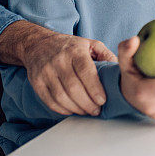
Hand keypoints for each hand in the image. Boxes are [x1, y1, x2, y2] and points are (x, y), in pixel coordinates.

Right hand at [0, 20, 116, 115]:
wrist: (38, 44)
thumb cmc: (70, 46)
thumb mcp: (90, 44)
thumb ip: (106, 56)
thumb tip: (119, 71)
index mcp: (75, 51)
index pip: (85, 71)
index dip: (94, 89)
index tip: (102, 100)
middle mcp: (58, 60)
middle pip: (73, 87)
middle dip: (87, 103)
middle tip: (97, 110)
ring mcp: (45, 71)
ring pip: (60, 96)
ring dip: (75, 108)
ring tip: (86, 112)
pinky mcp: (36, 81)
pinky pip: (49, 100)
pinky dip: (61, 109)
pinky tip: (72, 110)